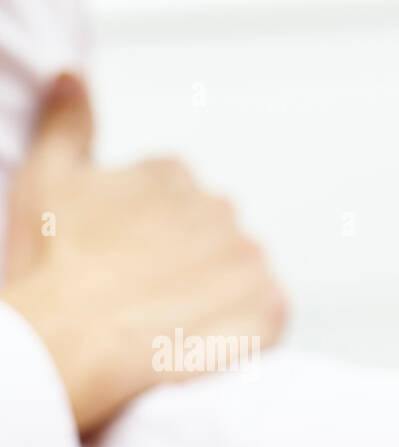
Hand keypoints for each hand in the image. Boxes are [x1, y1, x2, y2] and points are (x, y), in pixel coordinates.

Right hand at [2, 74, 286, 432]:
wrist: (73, 341)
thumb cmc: (53, 264)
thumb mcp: (48, 179)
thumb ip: (68, 123)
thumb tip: (75, 75)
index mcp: (175, 174)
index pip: (178, 205)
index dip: (149, 241)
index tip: (124, 264)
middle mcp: (223, 207)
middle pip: (214, 239)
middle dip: (188, 265)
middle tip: (146, 297)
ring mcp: (251, 259)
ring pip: (242, 276)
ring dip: (219, 296)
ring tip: (172, 321)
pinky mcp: (272, 308)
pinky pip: (271, 315)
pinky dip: (247, 328)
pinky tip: (206, 339)